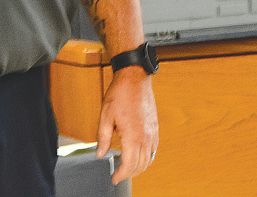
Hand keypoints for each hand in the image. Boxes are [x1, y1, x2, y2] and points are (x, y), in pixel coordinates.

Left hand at [96, 67, 159, 183]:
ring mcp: (153, 132)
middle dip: (129, 174)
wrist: (134, 78)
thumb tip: (100, 153)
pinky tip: (139, 155)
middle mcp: (146, 136)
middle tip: (119, 174)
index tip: (114, 178)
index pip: (129, 164)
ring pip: (149, 159)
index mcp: (133, 135)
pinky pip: (154, 149)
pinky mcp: (155, 127)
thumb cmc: (121, 93)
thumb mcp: (105, 116)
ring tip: (128, 168)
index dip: (121, 174)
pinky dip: (147, 157)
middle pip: (141, 165)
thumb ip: (102, 138)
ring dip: (139, 167)